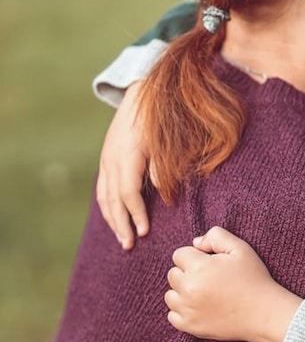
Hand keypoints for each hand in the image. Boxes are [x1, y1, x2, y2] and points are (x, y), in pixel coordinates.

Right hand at [96, 80, 150, 249]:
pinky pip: (103, 188)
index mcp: (127, 157)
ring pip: (105, 196)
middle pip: (113, 200)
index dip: (136, 214)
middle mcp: (112, 161)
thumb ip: (161, 166)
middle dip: (121, 225)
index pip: (129, 194)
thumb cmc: (158, 119)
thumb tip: (161, 192)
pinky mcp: (106, 160)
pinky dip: (108, 206)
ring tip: (121, 238)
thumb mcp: (163, 140)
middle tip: (129, 246)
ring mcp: (106, 161)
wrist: (141, 94)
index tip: (145, 232)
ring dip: (112, 219)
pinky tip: (114, 218)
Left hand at [165, 227, 302, 341]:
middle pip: (173, 274)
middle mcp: (189, 289)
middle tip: (211, 278)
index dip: (196, 256)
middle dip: (188, 273)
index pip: (179, 254)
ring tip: (205, 293)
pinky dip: (182, 310)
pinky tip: (200, 307)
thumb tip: (195, 243)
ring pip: (170, 295)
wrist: (264, 313)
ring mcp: (188, 310)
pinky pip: (172, 315)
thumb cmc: (254, 279)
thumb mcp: (240, 248)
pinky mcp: (190, 326)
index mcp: (199, 268)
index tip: (212, 264)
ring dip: (183, 292)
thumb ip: (216, 236)